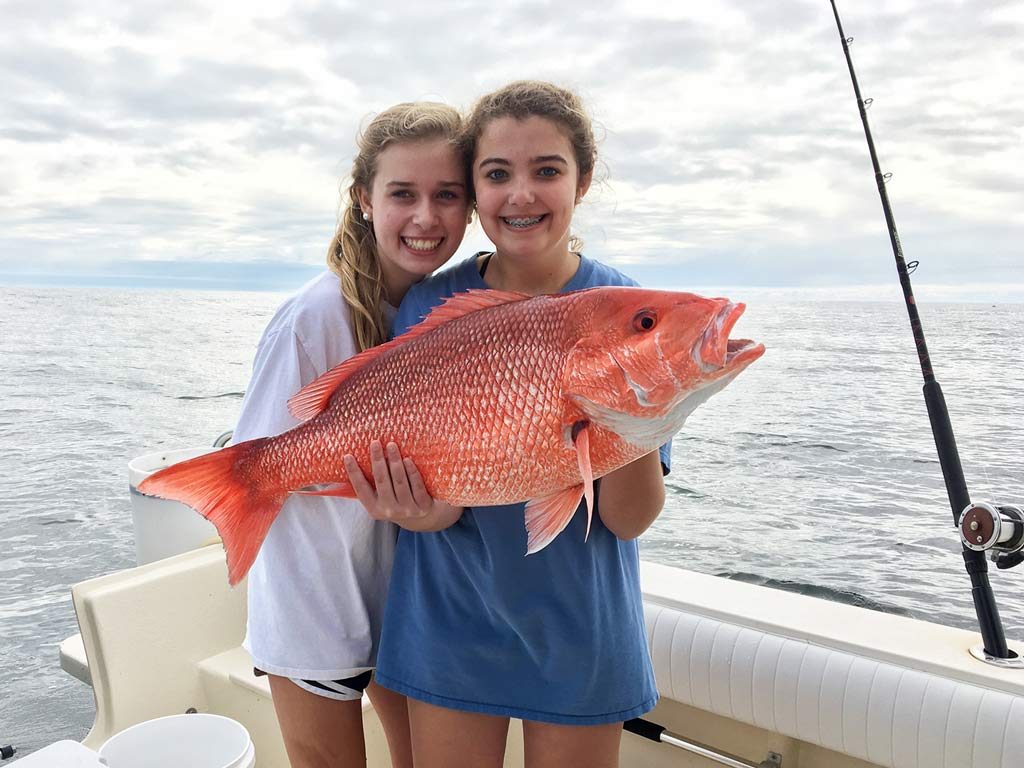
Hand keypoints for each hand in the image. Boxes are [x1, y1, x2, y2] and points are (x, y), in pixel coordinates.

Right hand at [343, 441, 463, 530]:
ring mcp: (407, 509)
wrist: (421, 518)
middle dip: (377, 460)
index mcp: (374, 509)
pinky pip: (416, 485)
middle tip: (375, 443)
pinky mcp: (423, 506)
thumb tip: (351, 460)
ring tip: (392, 446)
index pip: (360, 489)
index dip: (353, 472)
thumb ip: (369, 485)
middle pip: (381, 481)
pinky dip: (411, 472)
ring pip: (399, 482)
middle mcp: (389, 510)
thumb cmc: (396, 501)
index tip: (348, 456)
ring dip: (394, 461)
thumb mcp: (380, 499)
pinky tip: (407, 459)